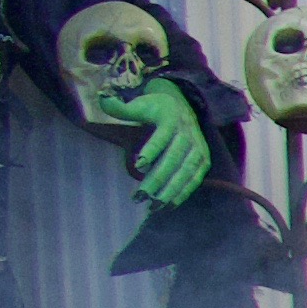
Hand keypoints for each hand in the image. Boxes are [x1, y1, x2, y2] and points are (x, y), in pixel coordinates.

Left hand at [102, 81, 210, 209]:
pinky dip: (183, 192)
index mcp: (171, 119)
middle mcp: (188, 133)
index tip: (138, 165)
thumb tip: (103, 101)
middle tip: (141, 196)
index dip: (151, 151)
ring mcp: (198, 148)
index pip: (162, 137)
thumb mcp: (138, 104)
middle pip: (174, 159)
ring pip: (186, 172)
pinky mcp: (203, 160)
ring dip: (171, 191)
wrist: (182, 104)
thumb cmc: (154, 108)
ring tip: (154, 206)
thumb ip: (120, 107)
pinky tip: (170, 205)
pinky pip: (195, 179)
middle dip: (158, 179)